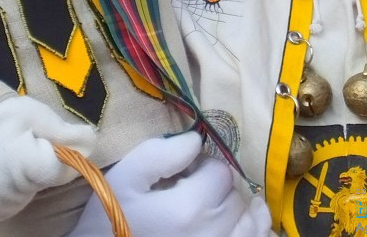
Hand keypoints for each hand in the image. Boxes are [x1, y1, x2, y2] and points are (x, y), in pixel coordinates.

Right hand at [0, 96, 98, 222]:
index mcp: (24, 165)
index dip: (64, 152)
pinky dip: (18, 187)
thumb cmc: (3, 117)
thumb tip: (91, 144)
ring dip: (32, 176)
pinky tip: (4, 170)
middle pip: (50, 181)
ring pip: (35, 192)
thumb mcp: (38, 113)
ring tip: (12, 154)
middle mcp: (10, 194)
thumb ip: (66, 132)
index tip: (48, 139)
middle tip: (27, 142)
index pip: (65, 169)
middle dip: (49, 162)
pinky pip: (17, 201)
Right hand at [69, 131, 273, 236]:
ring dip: (239, 211)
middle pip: (236, 196)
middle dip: (219, 189)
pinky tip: (243, 225)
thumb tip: (197, 140)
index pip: (221, 172)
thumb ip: (162, 153)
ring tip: (218, 207)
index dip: (204, 167)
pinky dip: (255, 231)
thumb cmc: (112, 218)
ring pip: (251, 223)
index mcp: (189, 209)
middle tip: (193, 192)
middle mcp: (211, 234)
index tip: (185, 175)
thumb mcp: (126, 177)